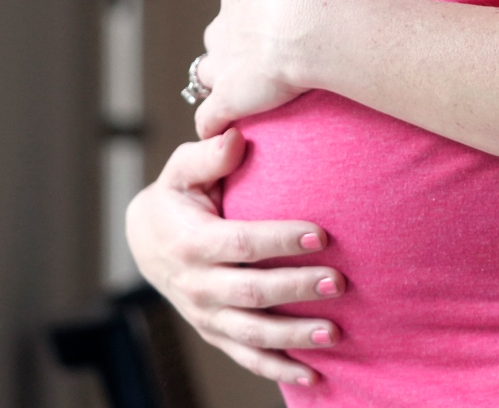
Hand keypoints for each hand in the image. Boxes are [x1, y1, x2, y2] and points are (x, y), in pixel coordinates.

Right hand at [126, 129, 345, 384]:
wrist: (147, 241)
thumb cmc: (177, 199)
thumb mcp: (182, 171)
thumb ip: (207, 155)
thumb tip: (236, 137)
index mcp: (191, 241)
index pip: (240, 243)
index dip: (280, 241)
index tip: (322, 235)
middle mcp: (196, 284)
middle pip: (251, 292)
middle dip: (296, 289)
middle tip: (339, 282)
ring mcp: (205, 314)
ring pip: (252, 332)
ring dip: (294, 336)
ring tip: (335, 332)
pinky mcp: (215, 332)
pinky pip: (246, 357)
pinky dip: (279, 369)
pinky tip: (314, 374)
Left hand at [194, 0, 350, 138]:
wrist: (305, 21)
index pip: (237, 0)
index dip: (254, 12)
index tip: (276, 20)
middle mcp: (222, 27)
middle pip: (219, 39)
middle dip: (235, 49)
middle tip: (266, 60)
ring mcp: (221, 65)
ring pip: (209, 77)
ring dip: (222, 86)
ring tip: (245, 100)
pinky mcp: (227, 100)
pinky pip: (210, 119)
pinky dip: (215, 127)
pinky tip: (227, 135)